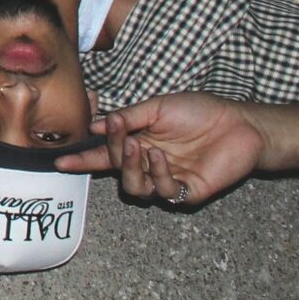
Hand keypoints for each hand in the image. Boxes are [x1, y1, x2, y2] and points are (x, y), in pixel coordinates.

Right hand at [56, 93, 267, 207]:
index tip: (60, 162)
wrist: (238, 123)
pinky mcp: (188, 192)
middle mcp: (149, 164)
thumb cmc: (200, 111)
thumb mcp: (158, 107)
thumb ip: (128, 118)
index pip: (105, 154)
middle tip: (120, 136)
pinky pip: (164, 193)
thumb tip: (96, 127)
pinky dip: (157, 174)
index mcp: (139, 142)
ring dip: (130, 168)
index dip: (83, 159)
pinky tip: (161, 156)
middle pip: (115, 170)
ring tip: (139, 147)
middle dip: (111, 154)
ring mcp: (167, 179)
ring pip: (135, 189)